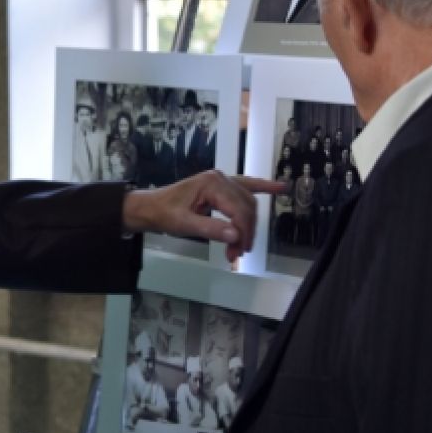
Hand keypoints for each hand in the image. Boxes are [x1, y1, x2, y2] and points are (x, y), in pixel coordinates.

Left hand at [122, 171, 284, 262]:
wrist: (151, 207)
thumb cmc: (165, 214)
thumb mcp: (184, 225)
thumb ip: (210, 229)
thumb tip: (236, 235)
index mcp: (212, 184)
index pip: (238, 210)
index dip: (242, 233)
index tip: (238, 253)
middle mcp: (221, 178)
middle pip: (246, 207)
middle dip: (244, 232)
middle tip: (236, 254)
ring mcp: (223, 180)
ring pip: (248, 203)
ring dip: (247, 225)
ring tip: (240, 247)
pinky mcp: (222, 185)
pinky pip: (247, 185)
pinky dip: (263, 187)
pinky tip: (280, 188)